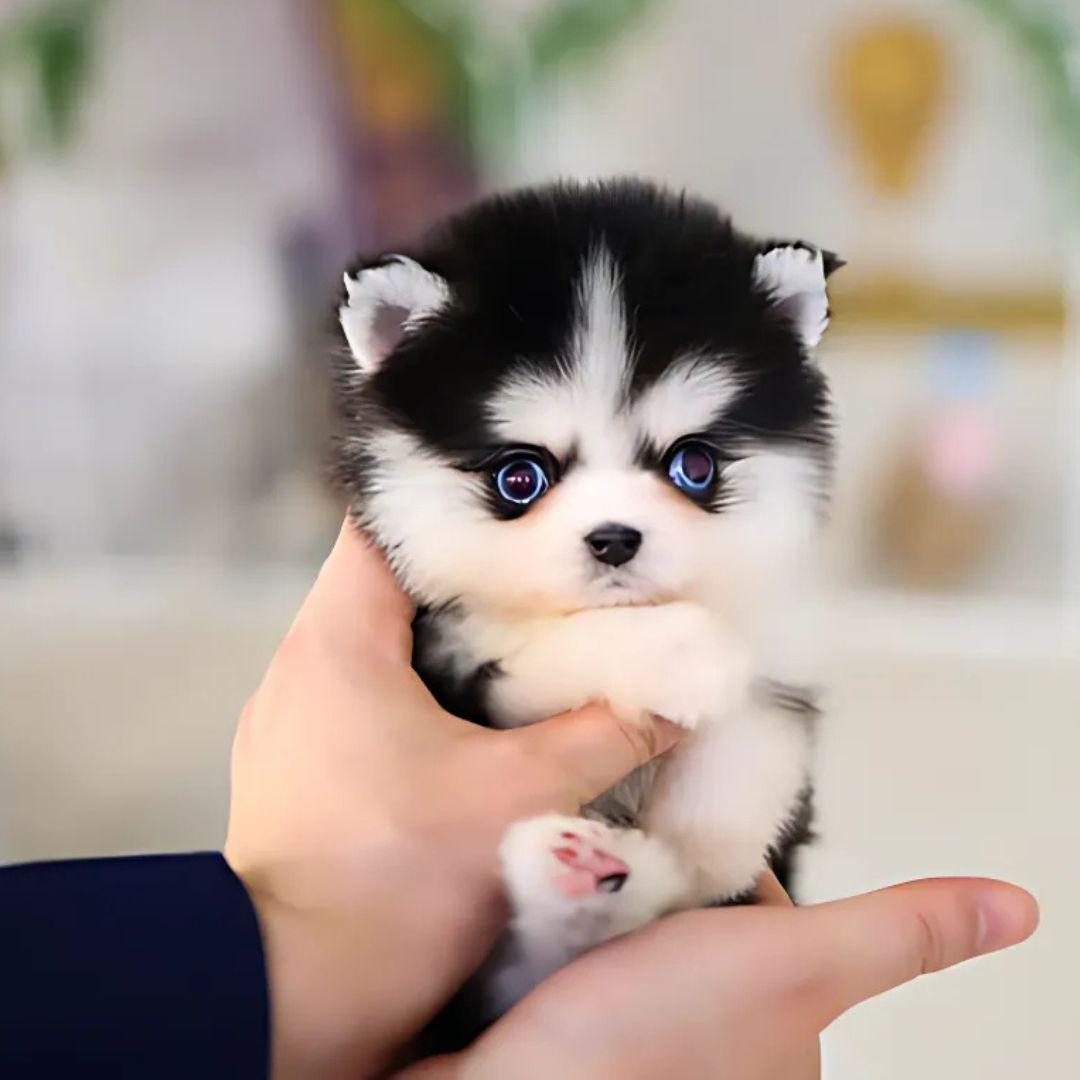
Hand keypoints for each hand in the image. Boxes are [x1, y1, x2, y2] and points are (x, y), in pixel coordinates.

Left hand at [224, 521, 682, 1077]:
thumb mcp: (520, 798)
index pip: (384, 525)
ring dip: (449, 640)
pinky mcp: (301, 770)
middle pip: (389, 583)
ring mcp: (293, 722)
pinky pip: (365, 699)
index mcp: (335, 644)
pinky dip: (422, 692)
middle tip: (546, 577)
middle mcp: (299, 669)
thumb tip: (680, 693)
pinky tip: (480, 719)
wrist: (295, 1002)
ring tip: (525, 640)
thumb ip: (607, 733)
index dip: (455, 506)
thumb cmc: (392, 890)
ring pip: (379, 644)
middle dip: (470, 577)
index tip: (524, 514)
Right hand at [407, 871, 1036, 1078]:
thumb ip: (895, 934)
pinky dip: (565, 905)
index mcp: (780, 1022)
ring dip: (605, 876)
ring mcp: (637, 1023)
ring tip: (578, 844)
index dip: (726, 850)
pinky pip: (576, 933)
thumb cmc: (649, 1046)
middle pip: (693, 903)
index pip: (764, 902)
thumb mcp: (792, 965)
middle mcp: (712, 1031)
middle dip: (659, 860)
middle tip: (618, 827)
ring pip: (630, 915)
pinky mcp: (570, 1013)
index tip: (687, 814)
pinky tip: (549, 884)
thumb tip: (1018, 912)